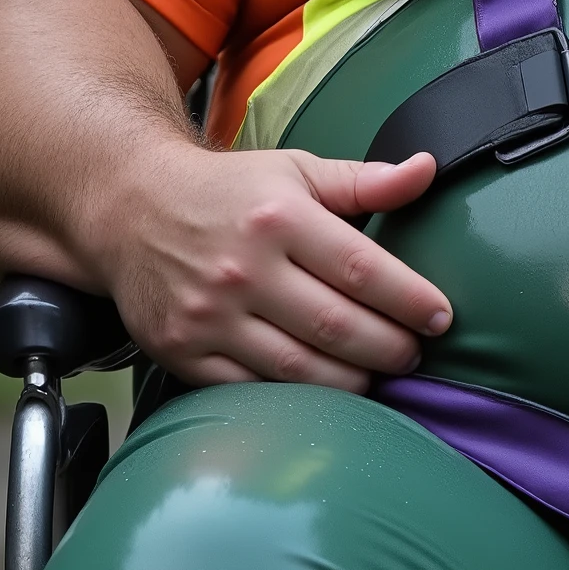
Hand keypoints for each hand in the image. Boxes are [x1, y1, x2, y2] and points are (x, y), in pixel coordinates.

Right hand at [97, 144, 451, 390]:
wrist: (129, 206)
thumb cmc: (227, 192)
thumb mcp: (295, 171)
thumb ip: (364, 180)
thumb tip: (427, 170)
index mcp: (278, 217)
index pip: (363, 269)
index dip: (410, 300)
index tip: (440, 317)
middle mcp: (242, 268)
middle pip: (337, 326)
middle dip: (390, 348)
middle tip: (414, 353)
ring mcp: (209, 315)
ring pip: (299, 369)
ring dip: (352, 381)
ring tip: (377, 374)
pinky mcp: (183, 350)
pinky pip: (252, 389)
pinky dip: (294, 399)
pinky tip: (323, 391)